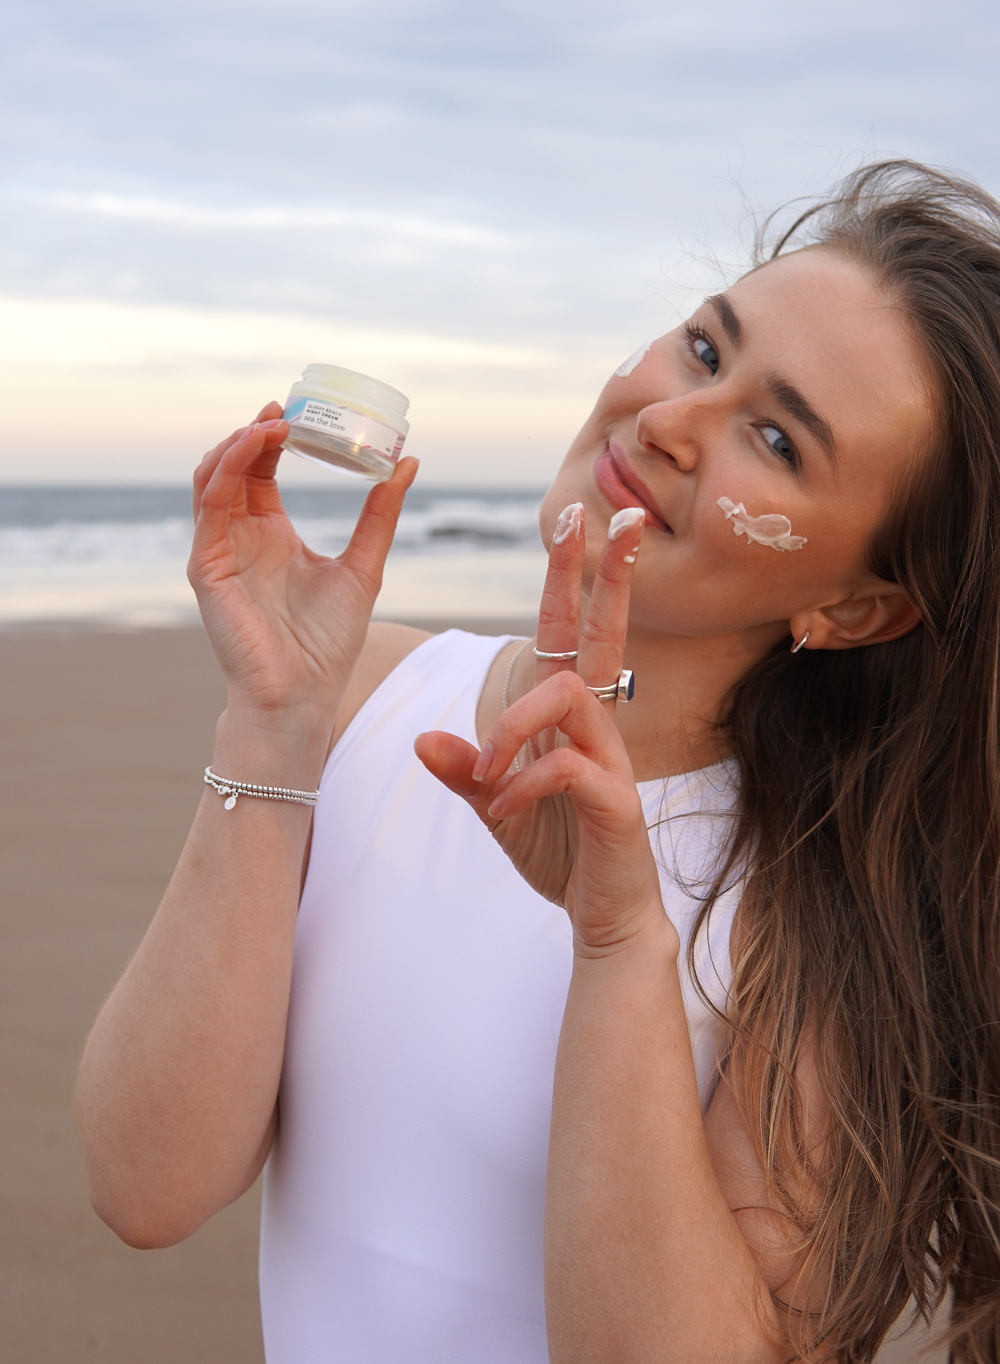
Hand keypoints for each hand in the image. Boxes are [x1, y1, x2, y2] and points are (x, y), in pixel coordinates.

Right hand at [189, 402, 417, 724]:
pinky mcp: (206, 566)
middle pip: (234, 466)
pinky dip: (227, 469)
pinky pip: (209, 506)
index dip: (273, 435)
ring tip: (271, 420)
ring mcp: (219, 550)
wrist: (303, 696)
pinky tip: (252, 446)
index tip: (302, 408)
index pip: (261, 469)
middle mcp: (239, 537)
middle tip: (287, 406)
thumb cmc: (327, 644)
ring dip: (237, 443)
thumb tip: (408, 462)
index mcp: (270, 534)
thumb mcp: (364, 565)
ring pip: (212, 477)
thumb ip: (380, 514)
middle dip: (255, 430)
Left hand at [415, 505, 669, 950]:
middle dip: (605, 573)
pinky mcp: (615, 802)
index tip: (576, 518)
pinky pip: (567, 766)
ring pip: (567, 696)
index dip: (571, 576)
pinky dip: (524, 782)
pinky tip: (502, 808)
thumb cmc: (557, 852)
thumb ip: (465, 771)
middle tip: (613, 515)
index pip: (569, 632)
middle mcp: (596, 726)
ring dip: (513, 724)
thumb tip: (421, 739)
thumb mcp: (496, 805)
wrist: (600, 918)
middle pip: (601, 635)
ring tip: (487, 772)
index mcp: (569, 717)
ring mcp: (611, 760)